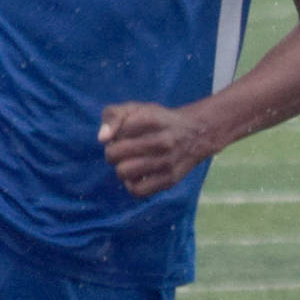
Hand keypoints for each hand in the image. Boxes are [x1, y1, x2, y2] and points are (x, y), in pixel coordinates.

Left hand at [99, 102, 213, 198]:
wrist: (196, 133)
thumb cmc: (158, 120)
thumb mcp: (136, 108)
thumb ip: (113, 116)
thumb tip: (102, 140)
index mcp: (150, 119)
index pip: (113, 134)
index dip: (114, 135)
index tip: (124, 134)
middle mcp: (161, 141)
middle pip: (114, 154)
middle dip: (113, 153)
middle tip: (124, 151)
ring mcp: (167, 162)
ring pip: (123, 172)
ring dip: (121, 168)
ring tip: (130, 162)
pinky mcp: (171, 180)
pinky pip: (138, 191)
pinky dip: (132, 185)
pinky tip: (137, 176)